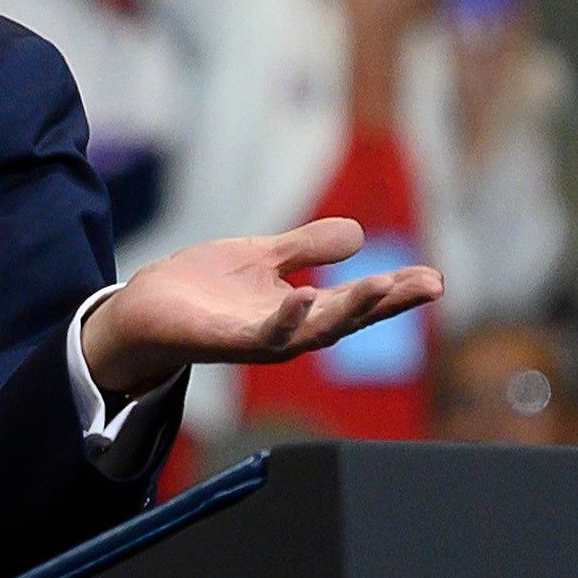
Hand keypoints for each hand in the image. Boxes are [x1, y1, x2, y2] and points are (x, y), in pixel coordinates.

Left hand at [82, 217, 442, 395]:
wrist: (141, 310)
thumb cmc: (200, 289)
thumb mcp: (262, 257)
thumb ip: (307, 247)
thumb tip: (358, 235)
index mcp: (300, 310)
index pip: (359, 302)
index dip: (397, 293)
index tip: (436, 278)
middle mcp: (287, 331)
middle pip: (348, 319)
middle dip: (389, 303)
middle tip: (430, 284)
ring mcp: (258, 340)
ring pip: (314, 331)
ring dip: (349, 310)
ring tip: (383, 286)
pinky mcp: (224, 342)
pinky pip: (260, 336)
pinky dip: (283, 319)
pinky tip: (302, 296)